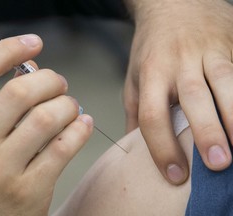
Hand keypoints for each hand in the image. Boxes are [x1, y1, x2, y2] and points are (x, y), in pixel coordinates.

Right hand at [0, 35, 92, 214]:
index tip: (34, 43)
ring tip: (71, 107)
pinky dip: (80, 129)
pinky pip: (64, 146)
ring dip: (68, 105)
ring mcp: (2, 169)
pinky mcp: (30, 189)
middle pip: (22, 90)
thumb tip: (33, 69)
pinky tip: (82, 124)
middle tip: (60, 84)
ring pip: (48, 117)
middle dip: (51, 80)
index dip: (10, 49)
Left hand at [124, 0, 232, 183]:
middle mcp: (179, 63)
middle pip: (192, 98)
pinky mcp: (229, 46)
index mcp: (152, 73)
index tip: (173, 174)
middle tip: (217, 165)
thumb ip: (134, 112)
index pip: (152, 114)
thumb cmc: (151, 49)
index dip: (160, 146)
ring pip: (226, 83)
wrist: (172, 4)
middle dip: (206, 132)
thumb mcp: (134, 78)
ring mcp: (208, 53)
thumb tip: (131, 147)